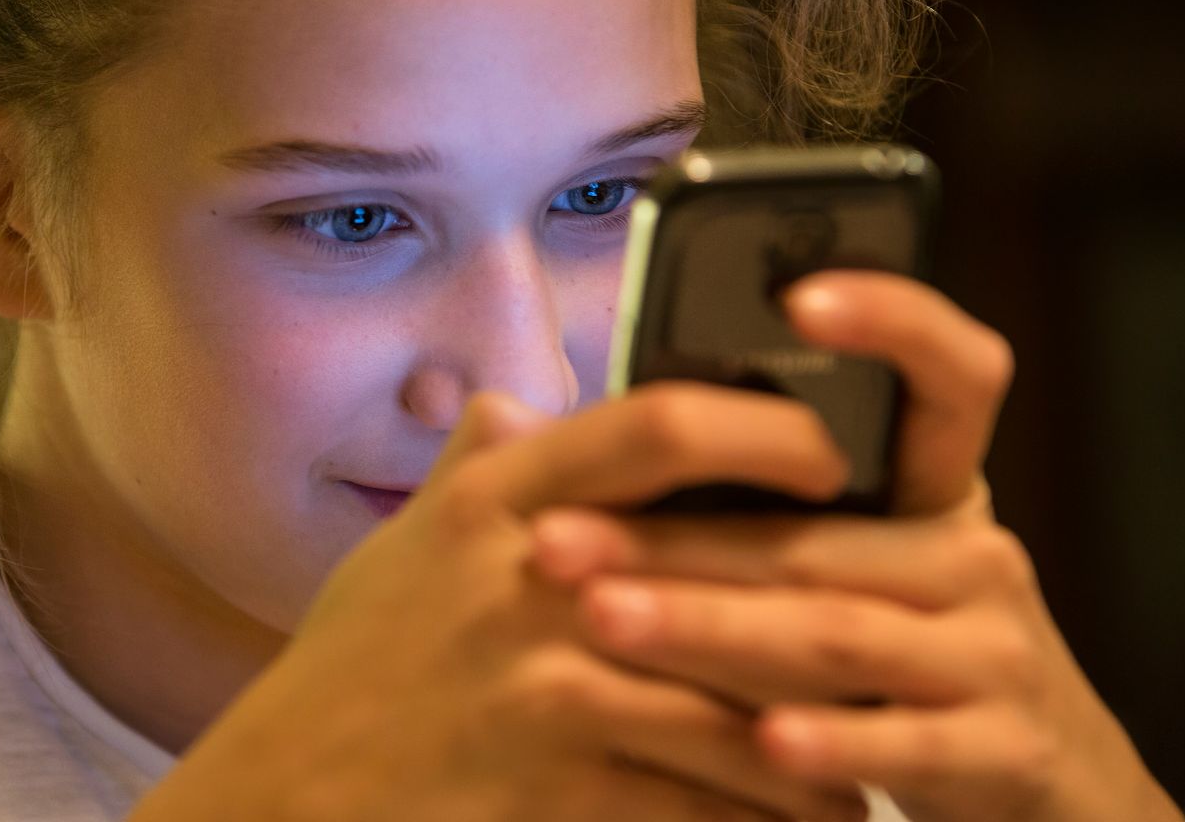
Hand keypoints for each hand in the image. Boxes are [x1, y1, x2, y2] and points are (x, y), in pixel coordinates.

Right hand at [133, 381, 878, 820]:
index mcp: (499, 502)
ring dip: (818, 734)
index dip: (764, 428)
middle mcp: (529, 581)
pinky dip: (767, 818)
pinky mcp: (557, 788)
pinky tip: (806, 817)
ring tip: (864, 746)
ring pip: (739, 705)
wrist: (290, 792)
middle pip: (729, 573)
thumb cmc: (354, 664)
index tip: (829, 453)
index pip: (657, 426)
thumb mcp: (402, 548)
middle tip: (894, 616)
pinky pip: (705, 804)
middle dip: (828, 603)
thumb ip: (469, 469)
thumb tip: (515, 404)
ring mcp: (546, 688)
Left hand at [526, 271, 1184, 821]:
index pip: (950, 374)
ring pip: (839, 632)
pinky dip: (836, 743)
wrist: (1043, 780)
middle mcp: (977, 556)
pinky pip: (908, 744)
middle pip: (815, 534)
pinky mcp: (1006, 751)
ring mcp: (998, 653)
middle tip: (551, 537)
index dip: (893, 321)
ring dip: (710, 627)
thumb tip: (546, 420)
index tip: (798, 295)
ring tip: (607, 620)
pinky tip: (760, 743)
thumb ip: (742, 503)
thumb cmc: (900, 653)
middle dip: (672, 537)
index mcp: (933, 492)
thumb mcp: (847, 566)